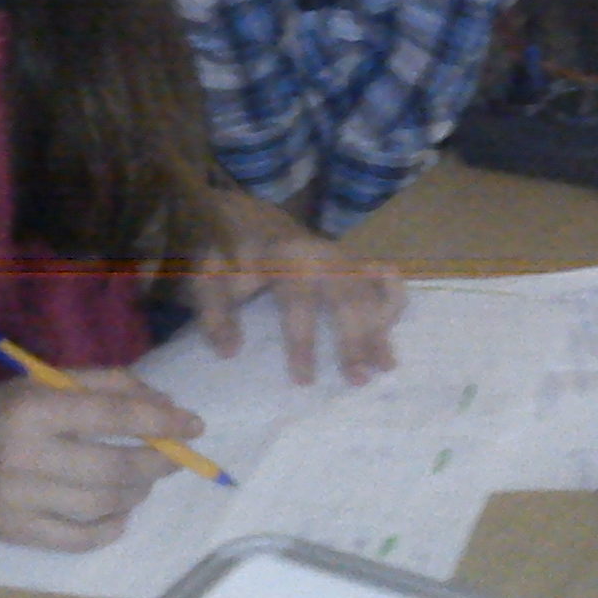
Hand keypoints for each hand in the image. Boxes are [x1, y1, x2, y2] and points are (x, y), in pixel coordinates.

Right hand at [0, 370, 198, 552]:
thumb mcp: (37, 383)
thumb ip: (102, 384)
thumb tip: (164, 406)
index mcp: (32, 406)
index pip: (111, 414)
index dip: (160, 422)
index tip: (194, 426)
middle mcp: (24, 453)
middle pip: (114, 467)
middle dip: (157, 464)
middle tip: (172, 460)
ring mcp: (18, 498)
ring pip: (102, 505)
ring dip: (135, 494)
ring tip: (138, 483)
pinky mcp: (13, 533)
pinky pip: (77, 539)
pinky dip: (108, 529)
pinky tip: (116, 515)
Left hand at [197, 188, 404, 384]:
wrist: (243, 217)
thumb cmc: (225, 254)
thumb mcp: (206, 279)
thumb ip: (213, 313)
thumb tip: (230, 350)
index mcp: (284, 257)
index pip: (300, 302)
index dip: (303, 341)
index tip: (304, 380)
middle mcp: (321, 253)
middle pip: (347, 296)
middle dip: (354, 339)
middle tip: (358, 380)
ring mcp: (340, 255)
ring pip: (369, 289)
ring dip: (379, 327)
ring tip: (386, 365)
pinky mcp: (350, 258)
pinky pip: (383, 272)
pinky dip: (392, 295)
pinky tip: (391, 326)